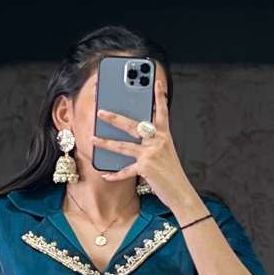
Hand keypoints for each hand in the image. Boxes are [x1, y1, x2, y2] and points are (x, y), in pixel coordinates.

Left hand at [93, 73, 195, 213]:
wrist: (180, 191)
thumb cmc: (171, 173)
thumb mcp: (166, 152)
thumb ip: (153, 141)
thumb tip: (137, 134)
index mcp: (164, 135)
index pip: (162, 112)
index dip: (160, 97)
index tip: (157, 82)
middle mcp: (158, 141)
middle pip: (133, 125)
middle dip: (115, 118)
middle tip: (101, 112)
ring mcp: (151, 154)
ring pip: (123, 146)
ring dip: (106, 143)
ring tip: (93, 139)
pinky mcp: (146, 168)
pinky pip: (125, 171)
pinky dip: (114, 174)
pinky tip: (105, 174)